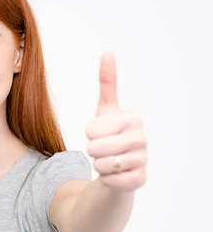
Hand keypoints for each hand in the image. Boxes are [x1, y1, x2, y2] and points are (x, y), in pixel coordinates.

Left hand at [85, 52, 146, 192]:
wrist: (118, 166)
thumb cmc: (110, 135)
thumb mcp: (106, 109)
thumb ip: (107, 83)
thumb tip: (108, 52)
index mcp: (132, 118)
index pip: (92, 129)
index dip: (89, 133)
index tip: (100, 133)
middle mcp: (142, 137)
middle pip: (95, 147)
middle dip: (91, 150)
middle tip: (101, 149)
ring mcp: (143, 159)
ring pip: (102, 164)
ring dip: (98, 164)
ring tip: (108, 160)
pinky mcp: (140, 179)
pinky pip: (111, 179)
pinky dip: (106, 178)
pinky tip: (114, 173)